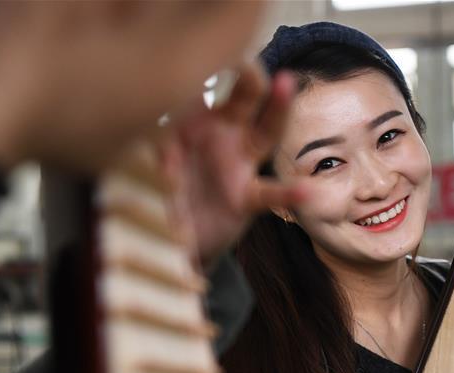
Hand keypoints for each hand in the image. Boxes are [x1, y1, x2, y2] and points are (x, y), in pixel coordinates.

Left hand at [159, 62, 307, 267]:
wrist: (171, 238)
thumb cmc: (160, 190)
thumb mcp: (146, 164)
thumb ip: (150, 149)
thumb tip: (152, 144)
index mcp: (195, 120)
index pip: (207, 83)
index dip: (210, 66)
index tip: (209, 53)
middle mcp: (223, 135)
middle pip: (244, 96)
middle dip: (249, 75)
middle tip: (248, 61)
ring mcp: (238, 164)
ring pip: (266, 132)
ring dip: (278, 107)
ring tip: (286, 83)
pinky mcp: (245, 198)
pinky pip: (270, 193)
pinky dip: (289, 194)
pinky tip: (306, 192)